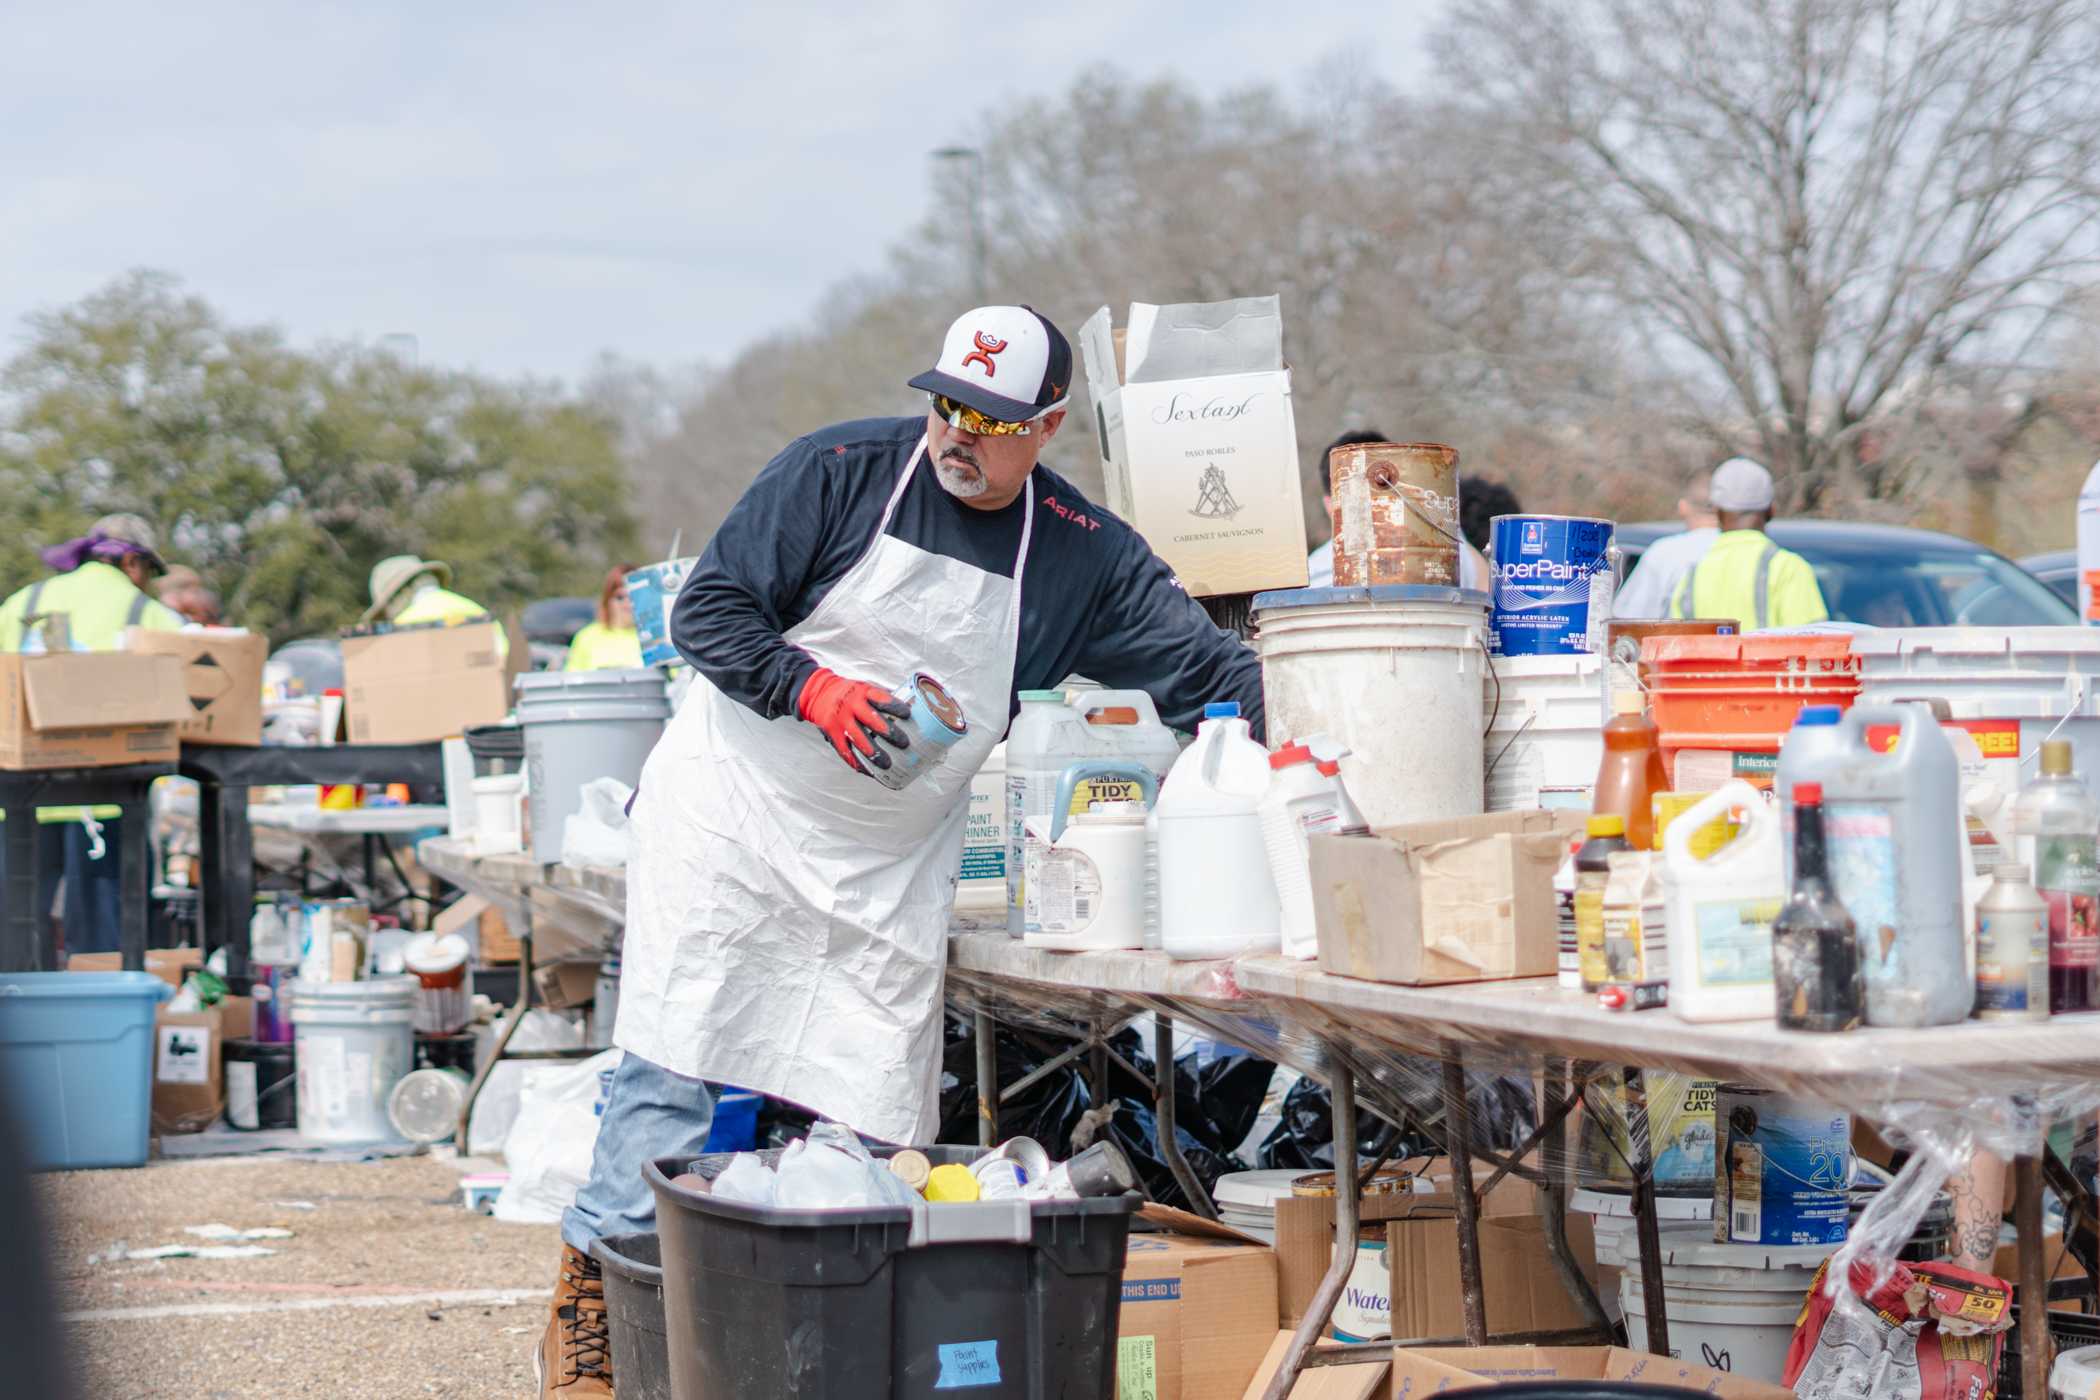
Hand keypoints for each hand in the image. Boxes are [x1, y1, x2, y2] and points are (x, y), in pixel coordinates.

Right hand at [796, 668, 910, 774]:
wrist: (818, 694)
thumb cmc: (849, 693)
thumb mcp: (863, 688)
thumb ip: (881, 698)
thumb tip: (910, 707)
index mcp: (862, 692)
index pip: (880, 699)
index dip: (894, 707)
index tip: (907, 714)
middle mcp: (851, 706)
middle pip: (872, 720)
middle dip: (889, 732)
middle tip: (904, 743)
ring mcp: (841, 720)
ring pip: (859, 739)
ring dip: (874, 753)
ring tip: (887, 764)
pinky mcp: (833, 733)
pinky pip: (845, 751)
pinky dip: (856, 762)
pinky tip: (868, 770)